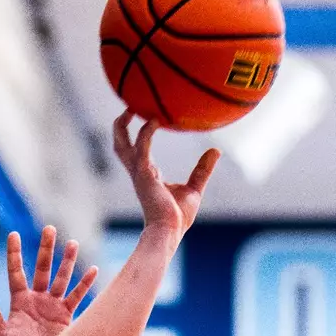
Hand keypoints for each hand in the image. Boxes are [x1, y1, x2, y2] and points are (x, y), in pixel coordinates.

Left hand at [0, 225, 98, 335]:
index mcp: (19, 301)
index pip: (16, 272)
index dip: (14, 253)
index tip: (13, 234)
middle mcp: (37, 300)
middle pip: (42, 268)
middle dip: (46, 249)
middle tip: (49, 228)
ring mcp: (53, 306)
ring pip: (61, 278)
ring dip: (67, 261)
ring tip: (72, 243)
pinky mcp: (67, 316)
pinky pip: (77, 296)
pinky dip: (85, 283)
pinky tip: (92, 269)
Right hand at [112, 109, 219, 240]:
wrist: (169, 230)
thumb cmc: (178, 216)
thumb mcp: (194, 188)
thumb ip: (202, 169)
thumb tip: (216, 150)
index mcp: (146, 174)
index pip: (135, 150)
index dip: (136, 134)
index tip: (146, 118)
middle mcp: (138, 171)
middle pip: (119, 144)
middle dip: (120, 125)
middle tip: (130, 105)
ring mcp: (138, 172)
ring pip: (121, 144)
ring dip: (123, 125)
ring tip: (132, 106)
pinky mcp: (143, 174)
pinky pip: (141, 147)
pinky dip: (146, 132)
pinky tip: (155, 120)